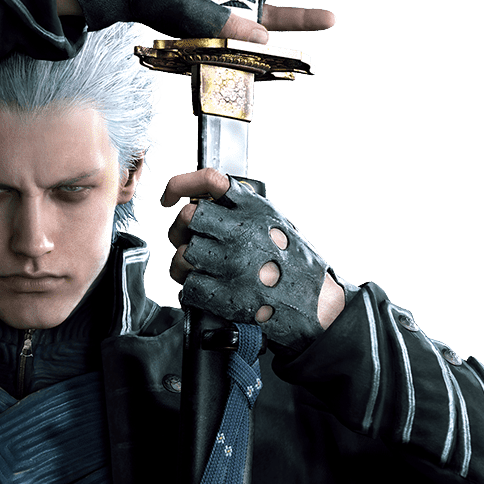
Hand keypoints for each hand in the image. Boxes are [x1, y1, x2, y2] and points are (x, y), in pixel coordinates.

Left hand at [161, 168, 346, 348]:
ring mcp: (233, 264)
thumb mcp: (275, 221)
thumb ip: (242, 209)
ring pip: (183, 255)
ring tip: (198, 271)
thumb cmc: (295, 263)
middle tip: (188, 241)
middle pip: (187, 218)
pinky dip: (191, 291)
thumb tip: (203, 204)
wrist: (315, 303)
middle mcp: (242, 231)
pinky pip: (188, 288)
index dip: (179, 185)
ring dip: (183, 265)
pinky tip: (205, 290)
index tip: (168, 197)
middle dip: (182, 231)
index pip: (208, 181)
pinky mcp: (227, 296)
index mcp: (254, 208)